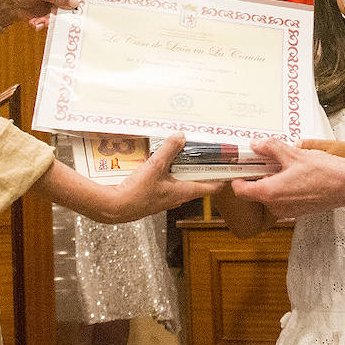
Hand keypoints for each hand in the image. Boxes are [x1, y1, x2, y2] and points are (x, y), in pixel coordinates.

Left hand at [0, 0, 78, 30]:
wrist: (5, 5)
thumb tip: (73, 1)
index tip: (84, 4)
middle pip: (71, 3)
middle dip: (66, 13)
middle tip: (60, 17)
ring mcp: (53, 4)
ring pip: (62, 15)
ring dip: (51, 21)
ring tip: (40, 22)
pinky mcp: (47, 15)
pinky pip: (52, 22)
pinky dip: (44, 24)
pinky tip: (36, 23)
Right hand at [104, 133, 221, 222]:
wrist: (115, 207)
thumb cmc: (136, 193)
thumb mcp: (154, 167)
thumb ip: (168, 150)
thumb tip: (180, 137)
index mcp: (183, 192)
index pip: (211, 187)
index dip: (221, 178)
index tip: (230, 169)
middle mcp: (177, 197)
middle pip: (196, 182)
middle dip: (201, 168)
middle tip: (207, 154)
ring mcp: (165, 197)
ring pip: (181, 181)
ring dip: (183, 169)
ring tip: (183, 153)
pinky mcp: (154, 196)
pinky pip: (167, 182)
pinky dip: (169, 172)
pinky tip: (160, 162)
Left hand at [230, 137, 344, 217]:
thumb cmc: (324, 172)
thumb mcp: (294, 154)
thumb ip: (272, 147)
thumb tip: (257, 144)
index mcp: (270, 193)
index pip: (240, 190)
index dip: (236, 177)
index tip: (239, 166)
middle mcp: (276, 206)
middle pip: (255, 191)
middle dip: (258, 175)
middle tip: (263, 158)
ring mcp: (288, 210)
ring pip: (270, 194)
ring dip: (272, 180)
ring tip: (283, 163)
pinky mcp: (298, 210)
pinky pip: (283, 198)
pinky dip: (283, 186)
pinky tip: (294, 172)